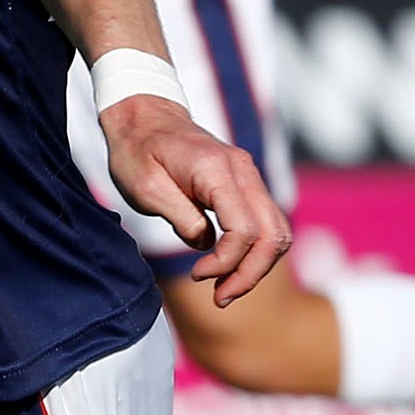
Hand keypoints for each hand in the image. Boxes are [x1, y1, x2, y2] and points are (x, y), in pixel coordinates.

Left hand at [101, 94, 290, 305]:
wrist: (143, 116)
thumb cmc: (138, 151)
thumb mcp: (146, 189)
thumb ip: (182, 218)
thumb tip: (206, 245)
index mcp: (218, 170)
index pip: (244, 230)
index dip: (226, 262)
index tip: (198, 275)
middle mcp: (243, 171)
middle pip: (273, 234)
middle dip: (251, 274)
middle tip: (221, 298)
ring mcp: (248, 175)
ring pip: (276, 231)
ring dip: (256, 266)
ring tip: (224, 289)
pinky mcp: (245, 184)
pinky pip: (265, 222)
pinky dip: (254, 250)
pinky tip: (228, 267)